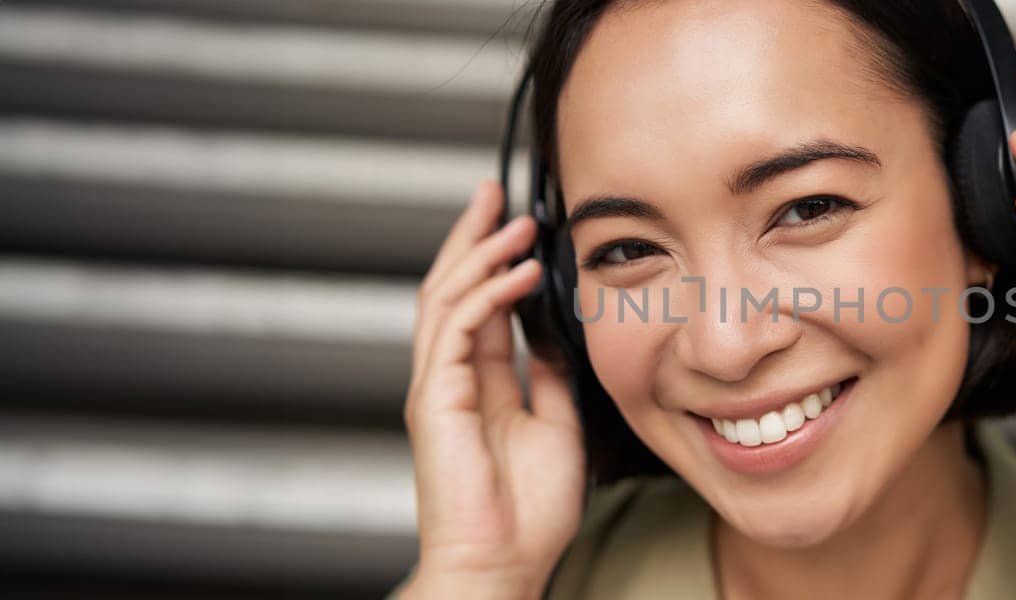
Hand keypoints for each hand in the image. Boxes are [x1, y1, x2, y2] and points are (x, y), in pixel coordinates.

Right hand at [400, 182, 585, 598]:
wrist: (502, 564)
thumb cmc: (526, 513)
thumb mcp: (556, 427)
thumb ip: (549, 378)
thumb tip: (556, 335)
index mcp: (477, 385)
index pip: (478, 304)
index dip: (493, 260)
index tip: (517, 222)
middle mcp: (449, 379)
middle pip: (451, 288)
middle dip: (472, 237)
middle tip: (494, 192)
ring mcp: (438, 387)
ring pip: (447, 298)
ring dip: (480, 252)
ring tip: (513, 218)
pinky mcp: (435, 399)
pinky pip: (458, 330)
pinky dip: (488, 293)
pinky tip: (519, 271)